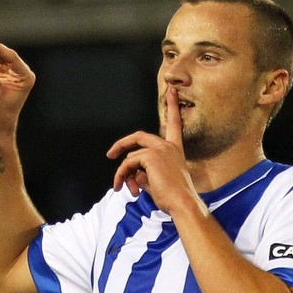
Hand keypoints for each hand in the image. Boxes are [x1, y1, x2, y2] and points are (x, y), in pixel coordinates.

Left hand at [106, 87, 195, 213]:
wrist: (182, 203)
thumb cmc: (173, 197)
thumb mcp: (157, 181)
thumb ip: (144, 173)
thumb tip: (130, 175)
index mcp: (175, 149)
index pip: (174, 123)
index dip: (172, 106)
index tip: (172, 90)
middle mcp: (168, 146)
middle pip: (139, 136)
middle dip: (122, 144)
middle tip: (110, 154)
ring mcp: (159, 149)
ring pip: (130, 157)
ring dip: (123, 173)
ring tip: (123, 189)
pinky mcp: (151, 156)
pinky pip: (128, 164)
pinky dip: (123, 175)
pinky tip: (128, 188)